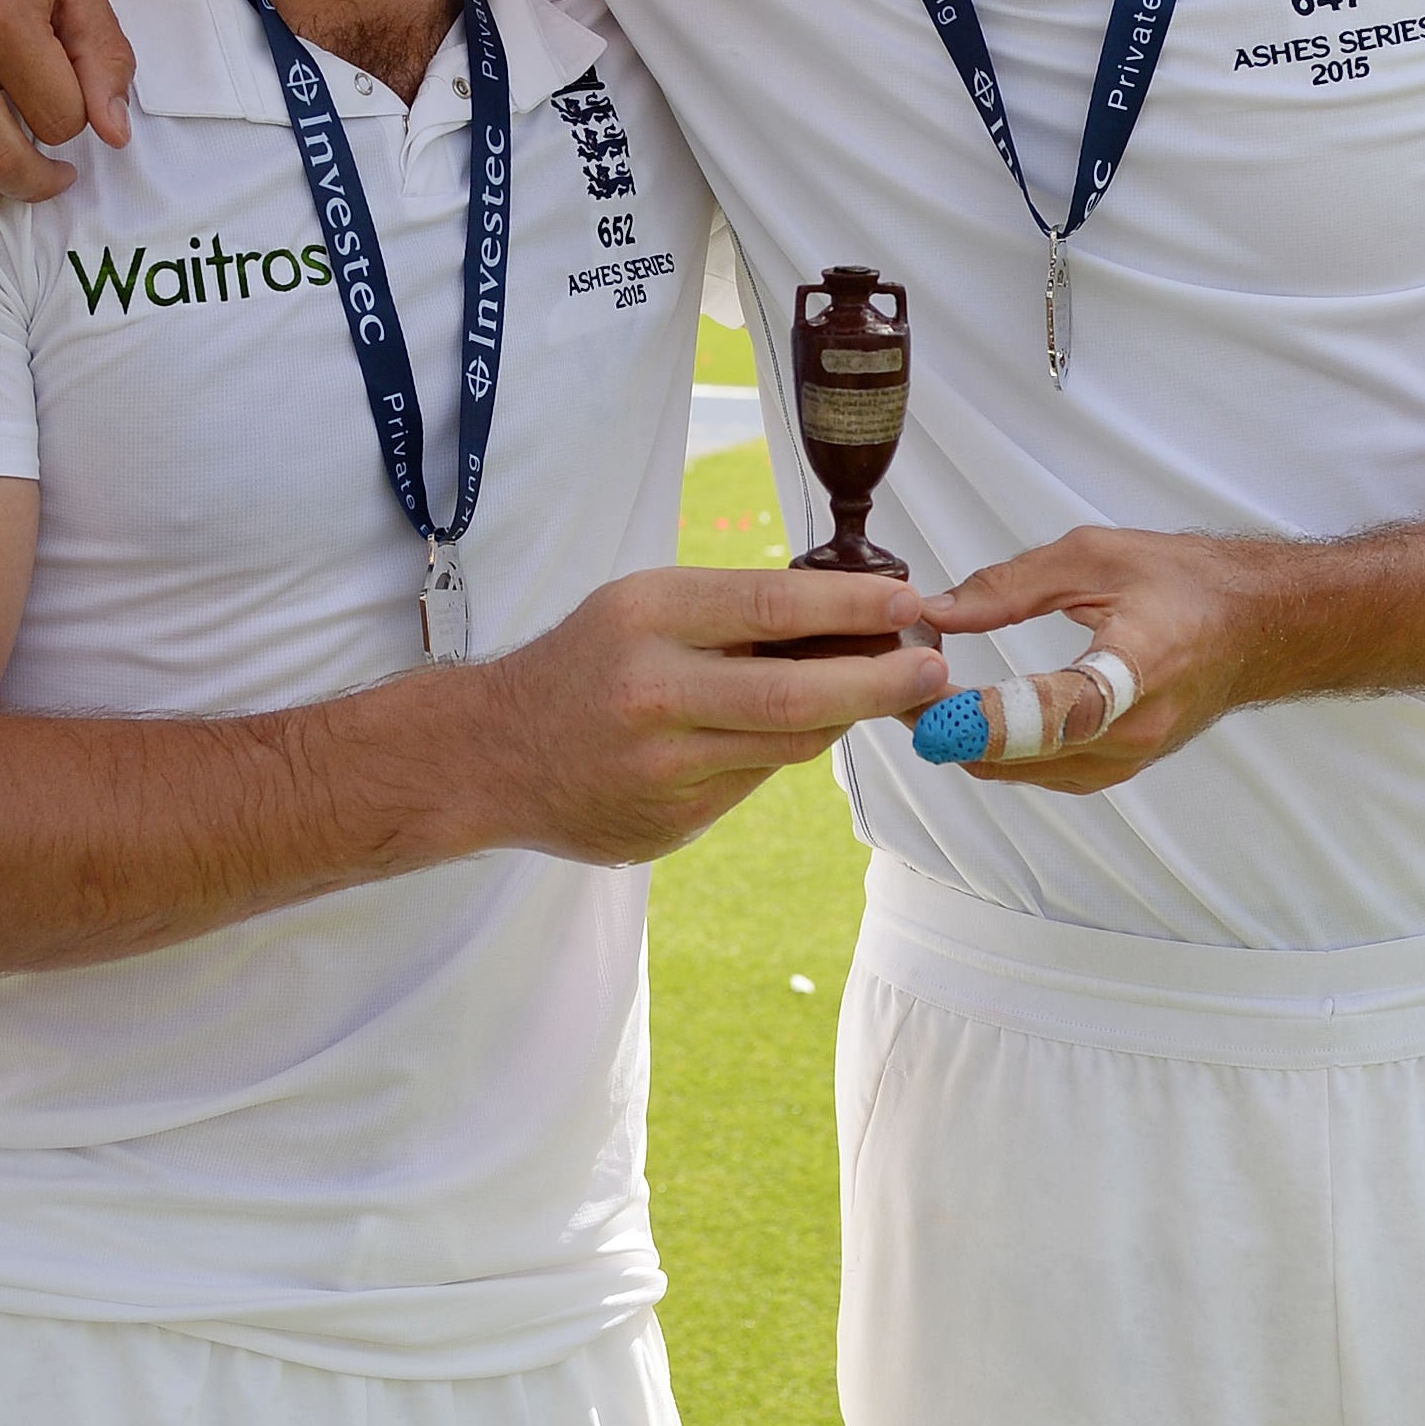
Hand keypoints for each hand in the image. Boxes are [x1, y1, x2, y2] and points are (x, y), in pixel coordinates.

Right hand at [457, 566, 945, 867]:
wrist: (492, 755)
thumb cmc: (583, 664)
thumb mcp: (640, 609)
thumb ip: (730, 615)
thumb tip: (847, 616)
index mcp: (646, 618)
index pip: (773, 605)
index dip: (852, 607)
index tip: (908, 605)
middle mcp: (653, 691)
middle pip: (798, 691)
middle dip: (880, 680)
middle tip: (932, 669)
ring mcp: (663, 766)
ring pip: (789, 742)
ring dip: (842, 716)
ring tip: (878, 691)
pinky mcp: (671, 820)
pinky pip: (755, 780)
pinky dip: (779, 752)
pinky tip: (781, 731)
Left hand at [916, 527, 1290, 791]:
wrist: (1262, 623)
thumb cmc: (1189, 583)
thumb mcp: (1095, 558)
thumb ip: (1009, 587)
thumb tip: (935, 610)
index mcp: (1134, 674)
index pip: (1042, 715)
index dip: (972, 716)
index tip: (914, 698)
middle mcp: (1131, 734)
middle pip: (1014, 754)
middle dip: (944, 722)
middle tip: (895, 679)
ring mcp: (1127, 759)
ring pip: (1018, 771)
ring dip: (964, 740)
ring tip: (920, 692)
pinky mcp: (1122, 767)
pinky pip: (1042, 772)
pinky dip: (998, 749)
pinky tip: (970, 716)